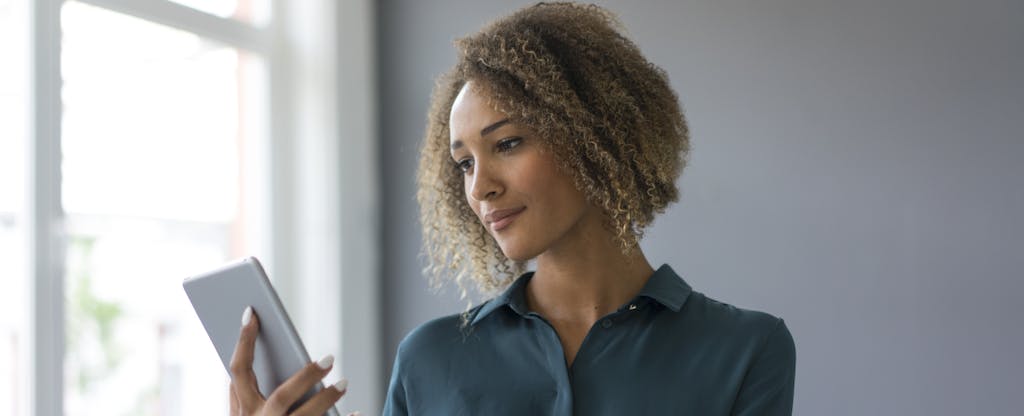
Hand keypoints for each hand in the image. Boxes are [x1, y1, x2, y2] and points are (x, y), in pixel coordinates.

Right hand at [229, 306, 353, 415]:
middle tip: (329, 358)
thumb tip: (253, 356)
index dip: (243, 341)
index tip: (252, 312)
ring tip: (344, 383)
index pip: (239, 370)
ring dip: (326, 401)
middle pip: (281, 398)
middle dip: (305, 377)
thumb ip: (244, 396)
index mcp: (243, 412)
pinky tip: (357, 414)